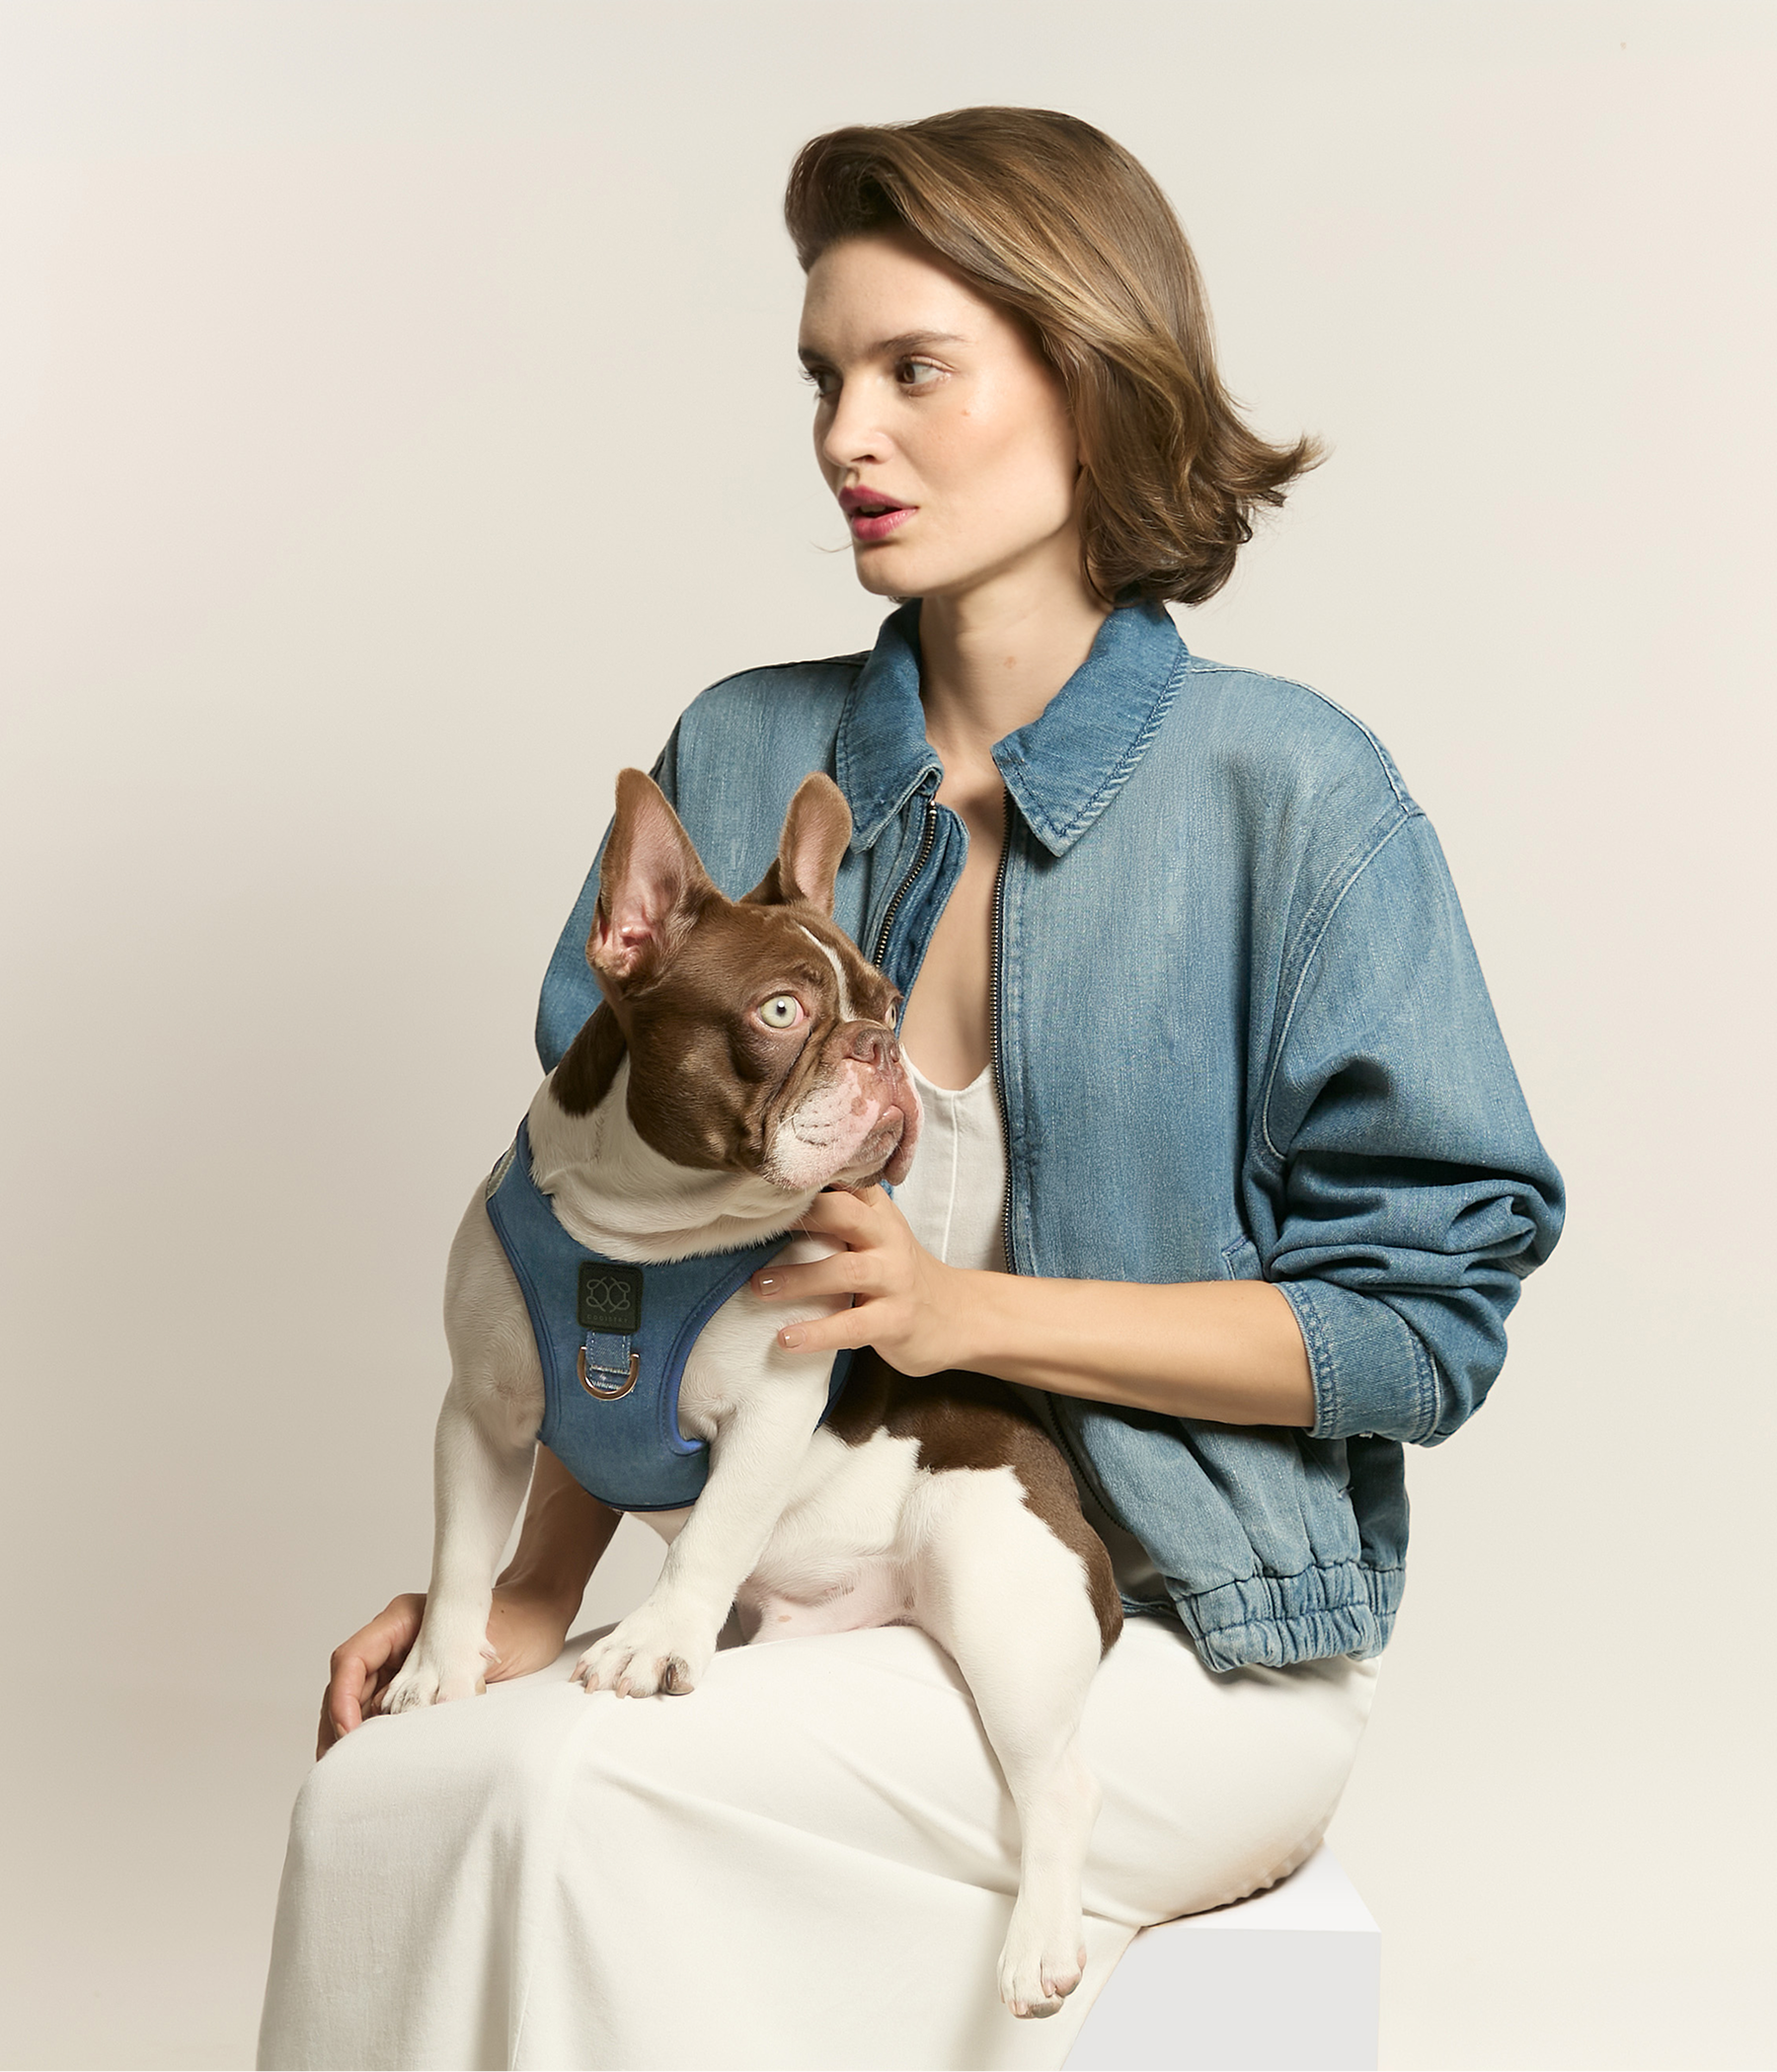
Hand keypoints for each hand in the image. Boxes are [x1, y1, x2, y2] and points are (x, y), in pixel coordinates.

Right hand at [316, 1583, 577, 1757]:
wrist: (543, 1619)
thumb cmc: (518, 1621)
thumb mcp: (480, 1647)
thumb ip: (448, 1677)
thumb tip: (424, 1717)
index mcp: (401, 1621)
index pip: (352, 1660)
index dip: (343, 1699)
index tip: (350, 1732)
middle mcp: (397, 1643)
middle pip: (349, 1687)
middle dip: (338, 1727)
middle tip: (337, 1769)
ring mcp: (406, 1666)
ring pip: (365, 1704)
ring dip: (355, 1736)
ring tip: (350, 1774)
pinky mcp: (421, 1688)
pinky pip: (390, 1714)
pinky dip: (380, 1738)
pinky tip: (379, 1764)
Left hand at [752, 1185, 971, 1375]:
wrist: (958, 1317)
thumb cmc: (898, 1273)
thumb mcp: (878, 1234)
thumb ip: (840, 1215)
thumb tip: (771, 1207)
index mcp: (879, 1212)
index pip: (846, 1179)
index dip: (810, 1174)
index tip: (766, 1175)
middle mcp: (888, 1239)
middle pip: (845, 1213)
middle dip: (800, 1217)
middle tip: (755, 1227)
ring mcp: (894, 1280)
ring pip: (844, 1270)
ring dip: (797, 1279)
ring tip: (759, 1287)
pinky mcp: (895, 1321)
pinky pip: (852, 1325)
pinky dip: (817, 1332)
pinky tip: (787, 1338)